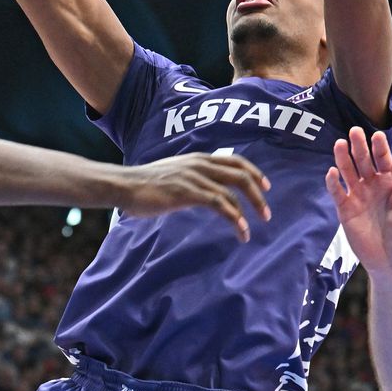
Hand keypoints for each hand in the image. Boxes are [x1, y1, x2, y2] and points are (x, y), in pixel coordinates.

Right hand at [119, 153, 271, 241]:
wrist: (125, 185)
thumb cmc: (146, 184)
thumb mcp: (175, 173)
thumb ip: (192, 178)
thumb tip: (204, 192)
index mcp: (198, 159)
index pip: (235, 160)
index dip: (254, 172)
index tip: (265, 187)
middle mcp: (200, 164)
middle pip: (241, 174)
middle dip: (258, 195)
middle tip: (266, 214)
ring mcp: (194, 177)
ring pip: (233, 190)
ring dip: (249, 210)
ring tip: (251, 229)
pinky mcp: (188, 192)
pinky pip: (220, 204)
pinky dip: (234, 218)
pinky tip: (240, 231)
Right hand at [325, 126, 391, 274]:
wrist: (390, 261)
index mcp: (390, 183)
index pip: (384, 160)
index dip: (380, 148)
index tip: (377, 135)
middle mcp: (372, 185)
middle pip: (363, 161)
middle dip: (359, 146)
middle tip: (354, 132)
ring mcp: (357, 196)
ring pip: (348, 172)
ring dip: (343, 158)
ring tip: (340, 144)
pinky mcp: (345, 209)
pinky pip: (337, 192)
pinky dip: (333, 182)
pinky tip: (332, 172)